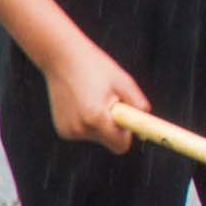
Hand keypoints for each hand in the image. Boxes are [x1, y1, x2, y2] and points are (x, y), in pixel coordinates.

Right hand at [44, 37, 147, 152]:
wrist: (63, 58)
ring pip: (98, 136)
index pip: (121, 146)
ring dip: (102, 122)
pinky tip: (84, 101)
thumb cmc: (97, 67)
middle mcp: (80, 129)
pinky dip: (89, 121)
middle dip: (115, 127)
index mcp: (96, 119)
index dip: (128, 134)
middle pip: (109, 141)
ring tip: (95, 98)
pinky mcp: (62, 130)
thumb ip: (139, 108)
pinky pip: (85, 131)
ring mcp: (68, 131)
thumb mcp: (125, 83)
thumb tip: (143, 132)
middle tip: (112, 101)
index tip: (131, 120)